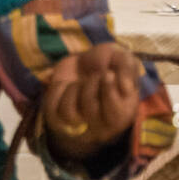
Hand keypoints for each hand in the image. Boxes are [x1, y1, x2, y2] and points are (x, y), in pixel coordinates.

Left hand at [44, 44, 140, 161]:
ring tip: (80, 81)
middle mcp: (101, 122)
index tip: (108, 73)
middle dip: (90, 86)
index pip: (116, 114)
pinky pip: (52, 107)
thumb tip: (126, 87)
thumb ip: (127, 67)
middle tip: (94, 74)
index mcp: (123, 112)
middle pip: (90, 111)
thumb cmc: (106, 63)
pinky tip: (65, 84)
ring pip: (68, 112)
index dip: (109, 91)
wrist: (81, 61)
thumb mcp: (120, 57)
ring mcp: (78, 121)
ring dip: (73, 89)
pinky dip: (57, 89)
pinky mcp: (57, 116)